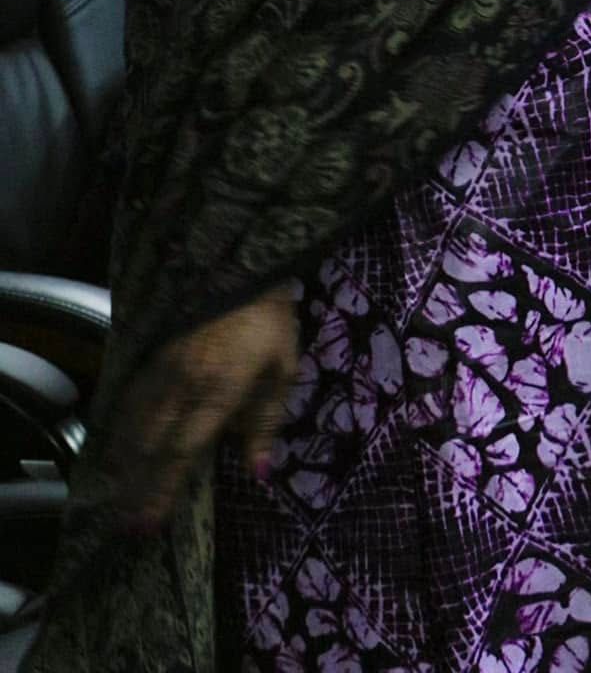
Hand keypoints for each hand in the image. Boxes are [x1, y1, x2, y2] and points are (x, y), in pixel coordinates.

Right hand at [106, 286, 299, 531]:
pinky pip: (128, 394)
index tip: (148, 525)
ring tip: (114, 492)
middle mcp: (181, 384)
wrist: (240, 259)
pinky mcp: (151, 347)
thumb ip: (267, 421)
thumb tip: (258, 472)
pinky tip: (113, 439)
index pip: (182, 453)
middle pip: (150, 445)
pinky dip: (118, 423)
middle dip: (136, 487)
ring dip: (123, 460)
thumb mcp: (282, 367)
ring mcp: (160, 364)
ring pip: (133, 422)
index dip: (162, 491)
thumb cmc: (268, 316)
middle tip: (124, 524)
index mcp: (217, 391)